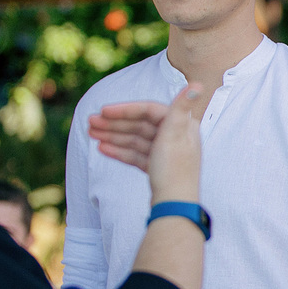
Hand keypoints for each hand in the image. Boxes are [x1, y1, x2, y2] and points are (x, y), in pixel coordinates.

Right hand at [89, 84, 201, 200]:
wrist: (173, 206)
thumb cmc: (174, 170)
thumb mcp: (174, 135)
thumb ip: (182, 107)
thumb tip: (198, 82)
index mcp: (182, 126)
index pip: (150, 111)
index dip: (126, 109)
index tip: (103, 111)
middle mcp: (176, 138)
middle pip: (141, 125)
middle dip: (115, 124)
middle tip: (89, 123)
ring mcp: (166, 154)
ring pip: (136, 140)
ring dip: (113, 136)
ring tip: (91, 134)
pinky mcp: (158, 168)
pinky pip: (137, 155)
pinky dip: (121, 151)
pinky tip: (103, 148)